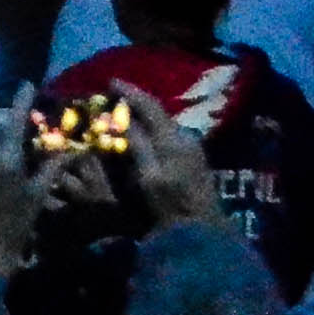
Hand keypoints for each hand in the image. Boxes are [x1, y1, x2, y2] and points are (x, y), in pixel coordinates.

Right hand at [119, 86, 220, 226]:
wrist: (203, 232)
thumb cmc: (171, 204)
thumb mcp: (148, 174)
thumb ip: (137, 143)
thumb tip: (122, 117)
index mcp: (173, 138)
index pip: (150, 105)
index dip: (129, 92)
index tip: (110, 81)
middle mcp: (186, 138)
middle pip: (158, 114)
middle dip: (136, 104)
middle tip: (114, 100)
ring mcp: (193, 151)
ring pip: (164, 126)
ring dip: (145, 118)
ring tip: (125, 117)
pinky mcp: (195, 163)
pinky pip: (169, 137)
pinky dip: (153, 131)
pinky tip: (143, 138)